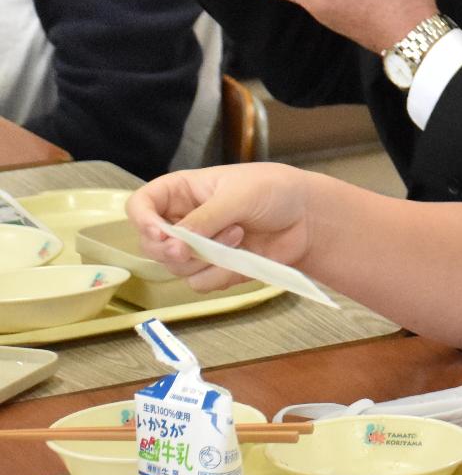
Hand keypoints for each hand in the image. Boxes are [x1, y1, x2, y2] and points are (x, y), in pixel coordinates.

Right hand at [127, 163, 318, 292]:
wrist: (308, 217)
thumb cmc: (274, 191)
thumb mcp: (238, 195)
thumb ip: (205, 218)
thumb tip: (176, 243)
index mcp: (181, 192)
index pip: (140, 206)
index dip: (142, 221)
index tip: (162, 233)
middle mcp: (183, 221)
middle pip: (151, 245)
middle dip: (172, 249)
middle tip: (194, 245)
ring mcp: (199, 247)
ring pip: (175, 268)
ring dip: (206, 258)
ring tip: (238, 235)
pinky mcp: (217, 269)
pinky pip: (201, 283)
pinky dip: (221, 274)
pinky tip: (243, 255)